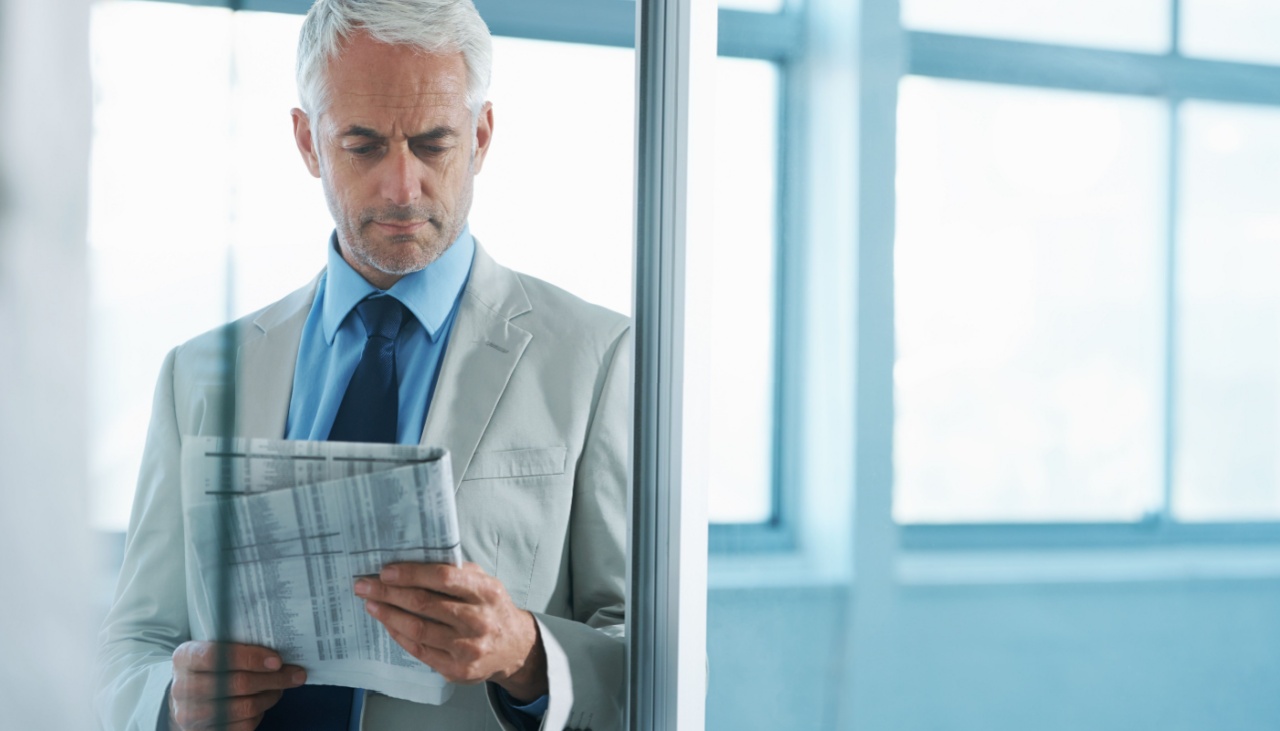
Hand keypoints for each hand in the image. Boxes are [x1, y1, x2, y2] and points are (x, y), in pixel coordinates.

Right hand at [168, 641, 305, 730]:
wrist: (187, 698)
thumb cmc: (210, 667)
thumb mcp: (214, 648)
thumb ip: (239, 645)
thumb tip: (280, 654)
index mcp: (185, 658)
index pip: (217, 655)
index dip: (250, 658)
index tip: (277, 661)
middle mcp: (183, 687)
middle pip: (237, 684)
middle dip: (273, 679)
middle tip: (296, 674)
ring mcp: (191, 714)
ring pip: (244, 707)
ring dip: (270, 697)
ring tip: (280, 688)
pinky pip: (242, 726)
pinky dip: (259, 715)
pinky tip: (263, 704)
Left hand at [354, 562, 548, 701]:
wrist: (514, 648)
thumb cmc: (492, 608)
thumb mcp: (486, 583)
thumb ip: (457, 572)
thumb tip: (415, 561)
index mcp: (487, 593)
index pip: (444, 578)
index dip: (412, 573)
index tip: (387, 570)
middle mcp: (478, 621)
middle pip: (425, 604)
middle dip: (389, 592)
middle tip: (365, 585)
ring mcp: (467, 648)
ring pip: (418, 629)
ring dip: (389, 614)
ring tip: (371, 603)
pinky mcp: (457, 669)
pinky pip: (420, 650)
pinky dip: (399, 634)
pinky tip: (388, 623)